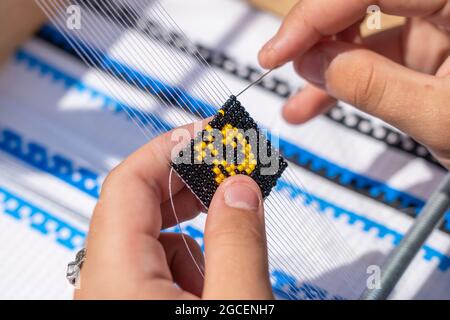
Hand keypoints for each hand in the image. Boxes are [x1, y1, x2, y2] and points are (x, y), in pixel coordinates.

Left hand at [74, 122, 272, 298]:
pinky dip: (187, 260)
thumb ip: (238, 244)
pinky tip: (212, 281)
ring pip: (149, 237)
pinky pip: (153, 264)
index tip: (207, 132)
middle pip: (136, 206)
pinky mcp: (128, 304)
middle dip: (188, 183)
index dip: (170, 148)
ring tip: (229, 239)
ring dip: (192, 229)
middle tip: (228, 170)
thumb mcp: (236, 303)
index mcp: (115, 279)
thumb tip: (239, 190)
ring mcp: (112, 295)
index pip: (127, 183)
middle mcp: (102, 285)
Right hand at [259, 0, 449, 168]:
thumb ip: (374, 87)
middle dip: (318, 34)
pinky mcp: (432, 44)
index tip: (277, 51)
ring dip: (326, 64)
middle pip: (362, 0)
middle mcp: (449, 1)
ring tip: (301, 100)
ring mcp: (441, 20)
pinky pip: (377, 54)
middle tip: (285, 65)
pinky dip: (347, 79)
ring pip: (365, 29)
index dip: (313, 15)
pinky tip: (319, 103)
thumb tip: (316, 64)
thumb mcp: (442, 119)